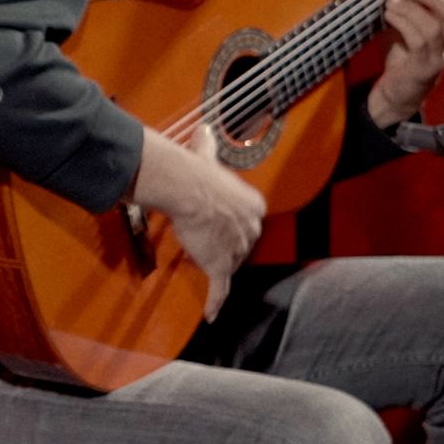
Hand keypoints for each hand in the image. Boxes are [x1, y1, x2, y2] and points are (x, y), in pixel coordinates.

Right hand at [132, 126, 265, 318]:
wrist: (188, 188)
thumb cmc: (197, 171)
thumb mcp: (208, 156)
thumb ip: (208, 145)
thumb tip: (203, 128)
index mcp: (254, 206)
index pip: (246, 224)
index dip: (230, 227)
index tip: (217, 226)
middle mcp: (251, 229)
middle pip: (240, 248)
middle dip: (224, 248)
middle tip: (205, 244)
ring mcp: (236, 250)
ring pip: (228, 267)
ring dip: (215, 268)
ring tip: (200, 262)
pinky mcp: (220, 265)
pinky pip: (219, 289)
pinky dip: (215, 302)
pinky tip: (212, 314)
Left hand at [369, 0, 443, 127]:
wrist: (395, 96)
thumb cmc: (399, 57)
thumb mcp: (400, 24)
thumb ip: (402, 3)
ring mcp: (441, 55)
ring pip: (438, 25)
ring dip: (413, 9)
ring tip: (392, 4)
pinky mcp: (427, 69)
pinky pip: (423, 43)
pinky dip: (405, 24)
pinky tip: (390, 17)